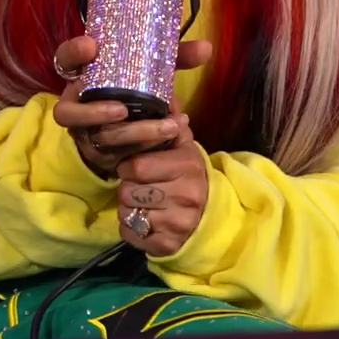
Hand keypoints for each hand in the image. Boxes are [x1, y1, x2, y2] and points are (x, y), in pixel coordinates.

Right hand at [50, 33, 212, 178]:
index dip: (73, 52)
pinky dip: (145, 147)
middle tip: (122, 109)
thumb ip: (174, 58)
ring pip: (97, 138)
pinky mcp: (101, 154)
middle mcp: (76, 105)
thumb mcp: (151, 69)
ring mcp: (86, 133)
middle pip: (68, 112)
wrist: (128, 128)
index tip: (92, 45)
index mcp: (82, 76)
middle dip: (95, 112)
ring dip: (132, 134)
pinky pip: (117, 155)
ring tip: (165, 127)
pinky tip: (168, 140)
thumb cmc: (136, 89)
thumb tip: (206, 48)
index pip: (65, 59)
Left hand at [115, 117, 208, 256]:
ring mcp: (179, 224)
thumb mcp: (183, 148)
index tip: (134, 167)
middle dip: (127, 187)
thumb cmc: (188, 176)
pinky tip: (145, 221)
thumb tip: (165, 92)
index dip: (128, 166)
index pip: (136, 166)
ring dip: (128, 207)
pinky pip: (130, 234)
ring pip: (127, 212)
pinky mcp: (168, 246)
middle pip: (128, 191)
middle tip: (140, 186)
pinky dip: (131, 228)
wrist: (211, 216)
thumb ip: (170, 123)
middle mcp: (186, 196)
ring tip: (144, 203)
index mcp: (187, 166)